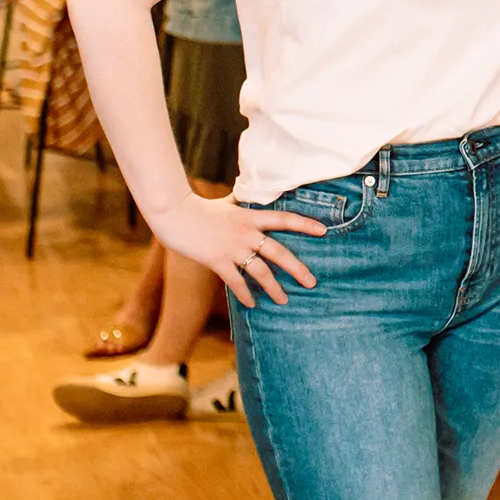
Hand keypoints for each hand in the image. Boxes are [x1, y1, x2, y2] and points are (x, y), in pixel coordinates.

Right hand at [146, 191, 327, 307]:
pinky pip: (236, 282)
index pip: (284, 219)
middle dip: (297, 269)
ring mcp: (233, 248)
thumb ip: (238, 204)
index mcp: (251, 216)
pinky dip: (246, 294)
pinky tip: (253, 304)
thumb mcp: (225, 203)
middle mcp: (246, 232)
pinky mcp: (218, 261)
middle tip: (311, 282)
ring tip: (284, 300)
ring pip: (261, 271)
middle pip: (279, 252)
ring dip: (274, 288)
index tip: (324, 231)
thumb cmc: (198, 208)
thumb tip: (244, 195)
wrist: (175, 214)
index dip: (305, 224)